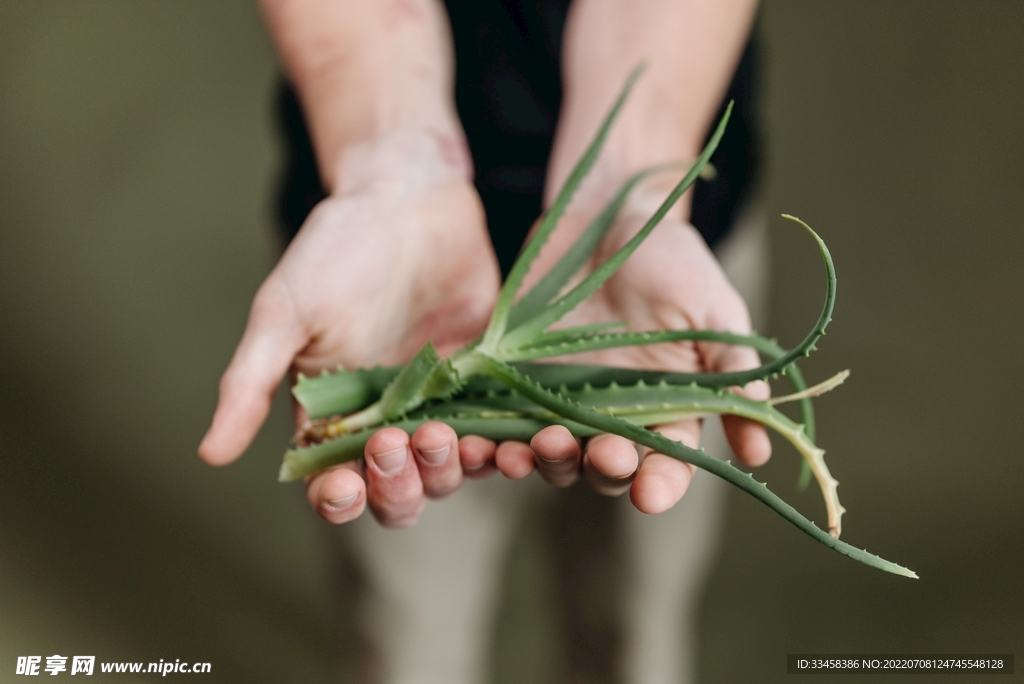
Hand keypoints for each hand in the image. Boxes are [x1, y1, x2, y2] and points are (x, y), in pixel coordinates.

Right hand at [199, 132, 500, 526]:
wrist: (408, 196)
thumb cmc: (335, 249)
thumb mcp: (284, 312)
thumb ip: (250, 383)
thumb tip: (208, 454)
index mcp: (332, 416)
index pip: (334, 485)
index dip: (340, 498)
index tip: (345, 484)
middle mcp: (388, 421)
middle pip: (398, 492)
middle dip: (399, 486)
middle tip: (398, 443)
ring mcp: (441, 404)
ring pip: (451, 471)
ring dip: (451, 470)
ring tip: (450, 437)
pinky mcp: (489, 382)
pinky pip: (502, 431)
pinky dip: (509, 447)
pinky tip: (516, 442)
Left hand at [474, 203, 771, 512]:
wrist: (605, 216)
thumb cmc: (670, 260)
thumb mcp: (712, 309)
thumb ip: (731, 371)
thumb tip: (760, 450)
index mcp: (666, 408)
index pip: (667, 464)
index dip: (661, 484)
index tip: (651, 495)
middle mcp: (613, 415)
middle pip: (606, 469)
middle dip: (603, 469)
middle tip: (600, 453)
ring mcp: (560, 401)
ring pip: (551, 455)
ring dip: (543, 461)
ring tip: (532, 450)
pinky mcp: (515, 381)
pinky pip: (500, 423)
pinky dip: (490, 441)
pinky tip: (479, 442)